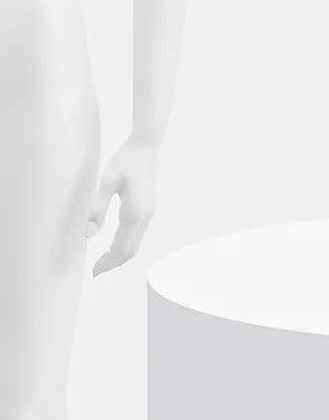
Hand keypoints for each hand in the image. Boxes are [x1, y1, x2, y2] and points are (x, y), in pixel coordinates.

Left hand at [85, 137, 157, 275]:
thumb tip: (89, 235)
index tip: (94, 272)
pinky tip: (115, 242)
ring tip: (102, 259)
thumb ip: (98, 208)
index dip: (108, 263)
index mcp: (134, 213)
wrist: (145, 147)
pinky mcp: (149, 209)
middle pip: (131, 251)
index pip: (121, 248)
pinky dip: (127, 245)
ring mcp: (149, 213)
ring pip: (136, 244)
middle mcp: (145, 217)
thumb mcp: (108, 182)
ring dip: (121, 255)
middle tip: (96, 270)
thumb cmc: (124, 161)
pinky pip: (138, 235)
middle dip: (114, 263)